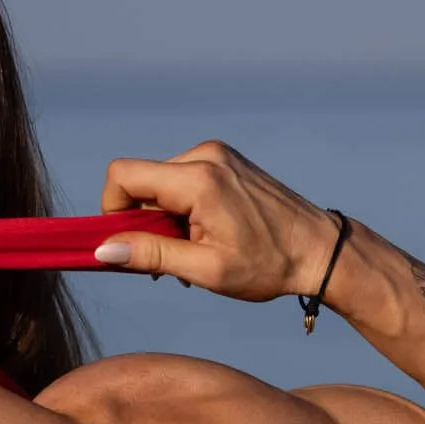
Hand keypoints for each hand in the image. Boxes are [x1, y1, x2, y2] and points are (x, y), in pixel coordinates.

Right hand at [94, 142, 337, 303]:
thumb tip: (104, 250)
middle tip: (171, 258)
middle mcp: (205, 156)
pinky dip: (181, 208)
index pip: (123, 176)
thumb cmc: (268, 265)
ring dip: (163, 218)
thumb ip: (151, 255)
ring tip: (195, 248)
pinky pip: (181, 179)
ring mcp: (217, 154)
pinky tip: (206, 233)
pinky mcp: (225, 160)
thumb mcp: (206, 269)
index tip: (130, 243)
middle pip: (140, 181)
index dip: (112, 210)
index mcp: (199, 180)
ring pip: (159, 182)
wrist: (321, 250)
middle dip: (142, 221)